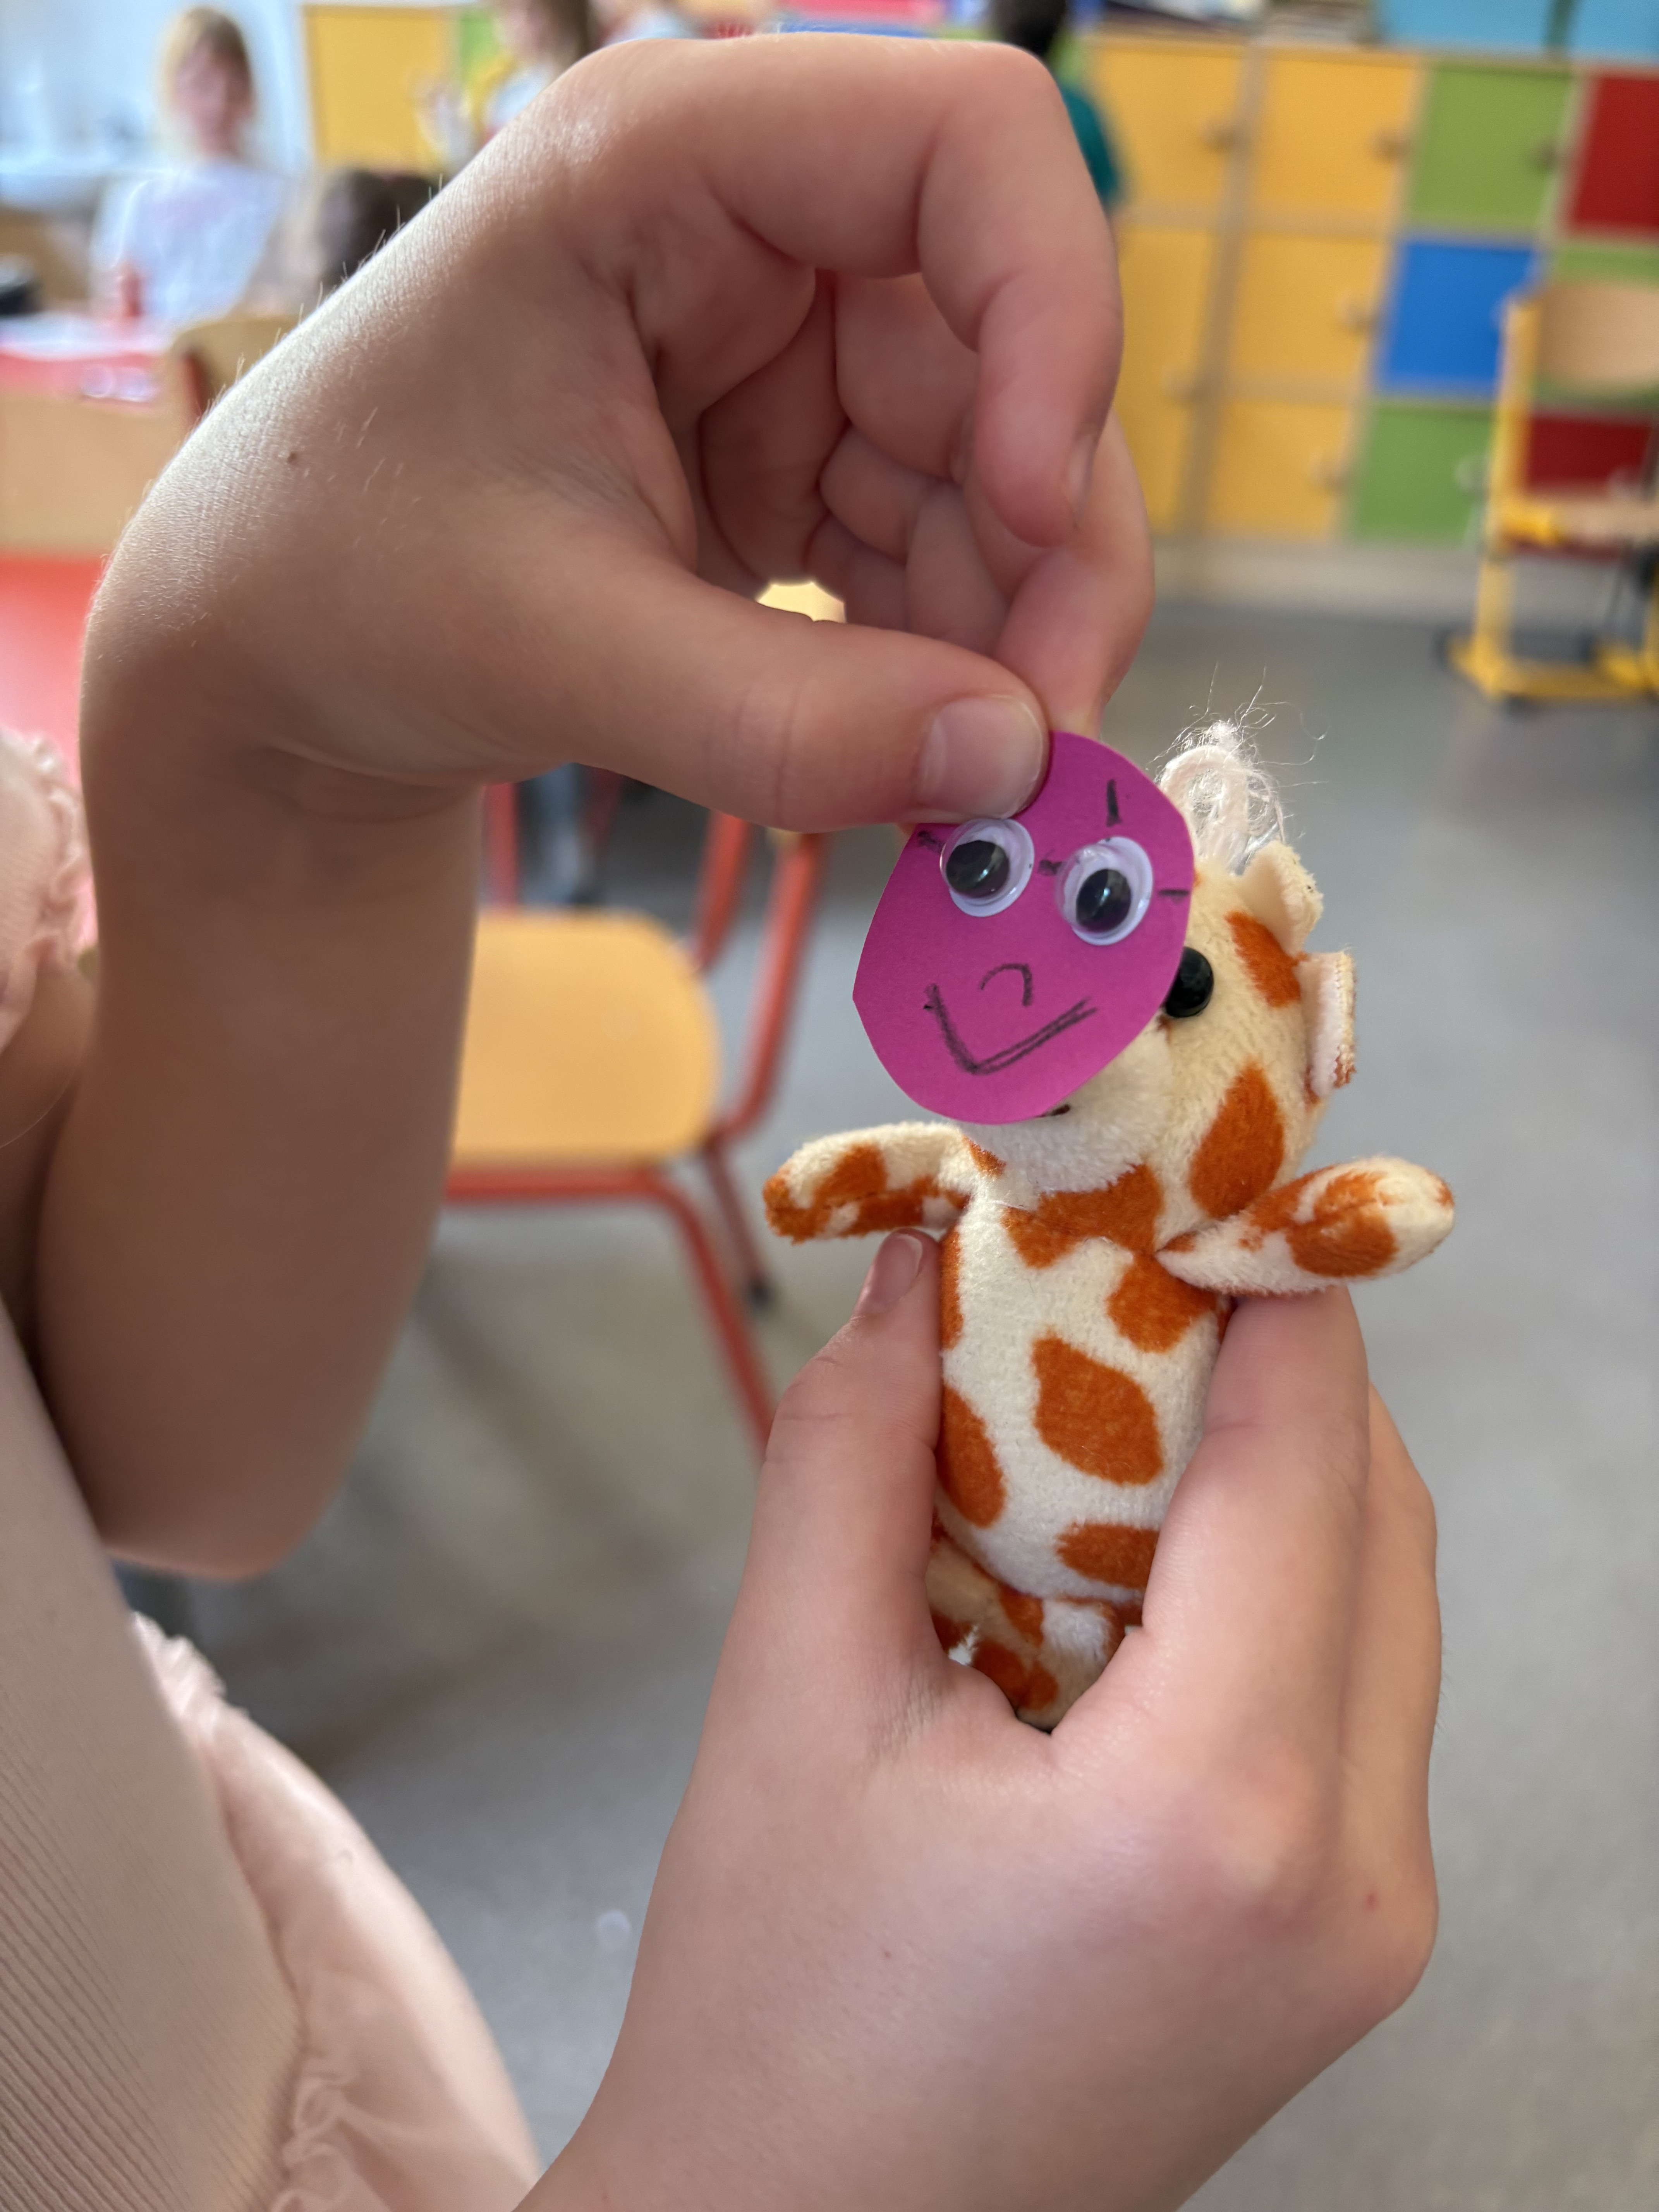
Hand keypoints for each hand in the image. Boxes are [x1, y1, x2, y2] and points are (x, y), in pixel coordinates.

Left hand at [46, 36, 1149, 1569]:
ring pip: (1001, 469)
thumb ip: (779, 718)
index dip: (1053, 314)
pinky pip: (942, 551)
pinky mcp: (800, 467)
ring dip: (1014, 629)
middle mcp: (754, 233)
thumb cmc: (346, 580)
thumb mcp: (547, 641)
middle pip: (1016, 344)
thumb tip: (1009, 766)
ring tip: (969, 781)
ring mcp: (788, 354)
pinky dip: (953, 660)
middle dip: (1050, 548)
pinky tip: (918, 751)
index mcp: (666, 162)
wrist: (278, 655)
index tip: (1027, 505)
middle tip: (1038, 740)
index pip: (971, 141)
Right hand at [536, 1246, 1438, 2211]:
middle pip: (1372, 1507)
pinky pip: (1357, 1680)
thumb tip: (913, 1269)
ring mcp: (1376, 1919)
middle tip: (1116, 1269)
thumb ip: (854, 1454)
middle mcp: (1353, 1869)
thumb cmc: (772, 2008)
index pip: (1303, 1450)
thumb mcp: (790, 1701)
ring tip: (1108, 1404)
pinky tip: (1137, 1550)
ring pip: (1380, 1586)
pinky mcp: (1351, 1940)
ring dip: (1267, 1463)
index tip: (1187, 1161)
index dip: (1255, 1273)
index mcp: (1219, 1808)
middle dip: (1259, 1359)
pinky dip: (1270, 1574)